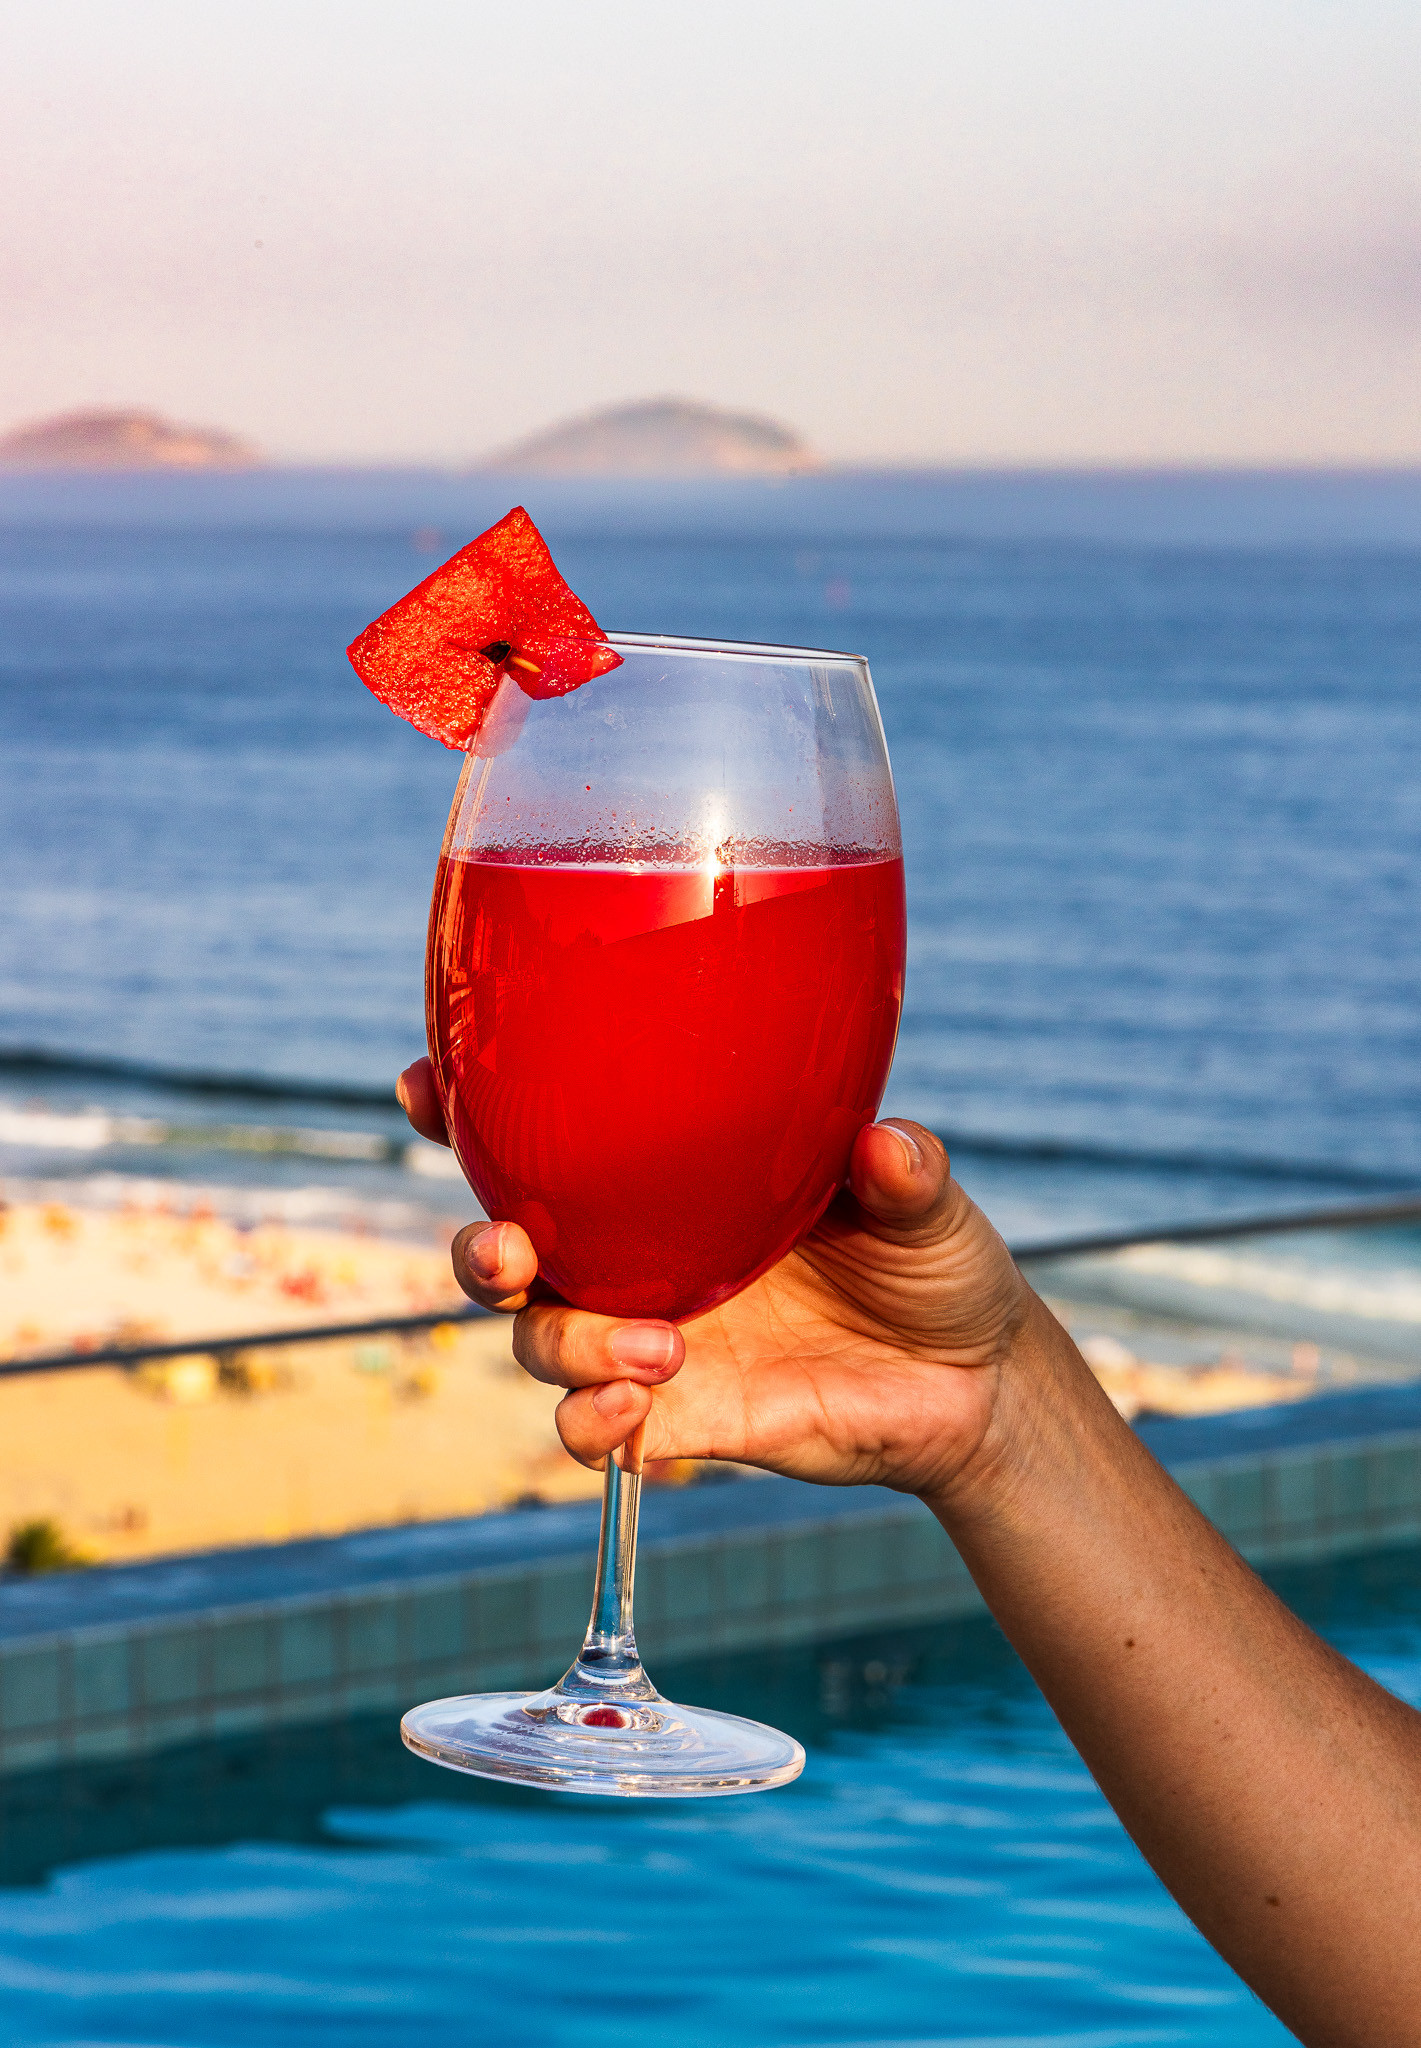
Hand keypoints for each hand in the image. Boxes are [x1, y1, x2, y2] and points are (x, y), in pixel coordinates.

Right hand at [398, 1058, 1035, 1501]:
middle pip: (512, 1247)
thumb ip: (906, 1171)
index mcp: (677, 1178)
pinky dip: (588, 1424)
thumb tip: (885, 1143)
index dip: (470, 1110)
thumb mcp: (931, 1205)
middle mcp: (645, 1254)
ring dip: (567, 1342)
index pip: (552, 1135)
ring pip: (543, 1339)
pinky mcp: (678, 1419)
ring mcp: (651, 1338)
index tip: (428, 1081)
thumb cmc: (937, 1266)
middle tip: (511, 1250)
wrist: (973, 1387)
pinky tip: (630, 1416)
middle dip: (481, 1248)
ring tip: (658, 1348)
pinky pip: (592, 1430)